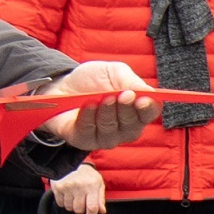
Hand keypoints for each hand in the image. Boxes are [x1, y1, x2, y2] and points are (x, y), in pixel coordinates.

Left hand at [45, 59, 159, 150]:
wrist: (63, 85)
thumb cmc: (93, 80)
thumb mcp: (113, 72)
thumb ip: (130, 80)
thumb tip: (147, 91)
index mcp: (136, 110)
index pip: (150, 114)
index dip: (149, 109)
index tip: (142, 99)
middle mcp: (124, 128)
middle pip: (132, 126)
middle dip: (127, 109)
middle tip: (122, 95)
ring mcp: (105, 137)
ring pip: (111, 131)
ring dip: (107, 112)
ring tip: (102, 98)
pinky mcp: (84, 141)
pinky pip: (89, 133)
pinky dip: (89, 117)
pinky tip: (87, 104)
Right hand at [45, 160, 107, 213]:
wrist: (69, 161)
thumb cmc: (86, 174)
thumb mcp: (97, 183)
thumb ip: (100, 198)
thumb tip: (101, 211)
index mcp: (91, 186)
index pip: (92, 208)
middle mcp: (79, 187)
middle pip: (79, 210)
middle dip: (80, 208)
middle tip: (81, 199)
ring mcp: (67, 187)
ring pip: (69, 208)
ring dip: (71, 205)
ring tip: (73, 194)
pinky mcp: (58, 188)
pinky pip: (60, 204)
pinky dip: (63, 202)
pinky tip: (66, 193)